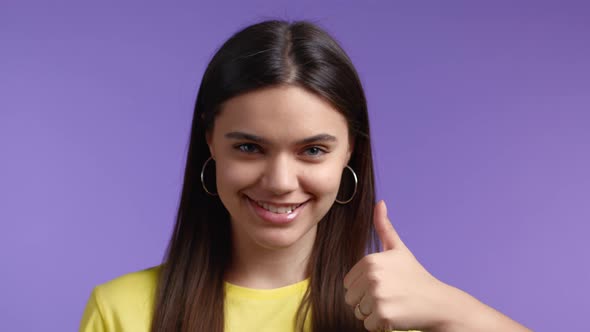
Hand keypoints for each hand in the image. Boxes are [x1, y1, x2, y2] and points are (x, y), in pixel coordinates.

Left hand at [343, 200, 448, 330]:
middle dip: (367, 302)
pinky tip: (396, 316)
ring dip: (373, 314)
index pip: (348, 284)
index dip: (364, 288)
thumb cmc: (415, 276)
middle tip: (390, 297)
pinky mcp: (383, 314)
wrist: (437, 302)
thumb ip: (384, 227)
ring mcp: (378, 295)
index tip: (385, 285)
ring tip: (393, 305)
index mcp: (370, 261)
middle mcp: (372, 276)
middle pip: (350, 299)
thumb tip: (379, 202)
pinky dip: (380, 326)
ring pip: (358, 313)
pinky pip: (368, 325)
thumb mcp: (398, 249)